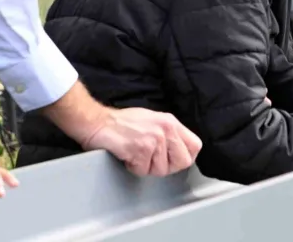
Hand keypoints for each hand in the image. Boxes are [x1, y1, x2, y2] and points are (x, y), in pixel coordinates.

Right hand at [81, 106, 202, 176]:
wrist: (97, 121)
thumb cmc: (121, 122)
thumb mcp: (154, 121)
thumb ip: (169, 134)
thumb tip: (179, 151)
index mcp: (171, 122)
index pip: (195, 146)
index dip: (185, 157)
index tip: (173, 160)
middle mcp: (165, 129)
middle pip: (182, 162)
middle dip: (167, 167)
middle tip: (151, 161)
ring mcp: (154, 139)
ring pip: (161, 170)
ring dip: (146, 167)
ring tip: (136, 154)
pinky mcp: (140, 149)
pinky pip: (143, 171)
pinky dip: (133, 167)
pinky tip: (127, 156)